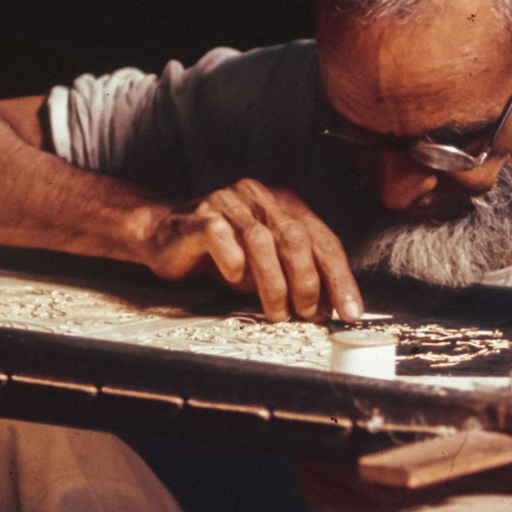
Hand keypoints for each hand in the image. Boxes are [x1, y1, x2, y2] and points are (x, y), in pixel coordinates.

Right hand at [141, 179, 362, 321]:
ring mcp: (229, 203)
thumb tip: (324, 309)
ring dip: (274, 283)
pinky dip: (233, 262)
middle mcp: (259, 198)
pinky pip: (221, 237)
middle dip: (308, 281)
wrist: (162, 235)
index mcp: (284, 204)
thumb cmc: (219, 252)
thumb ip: (294, 277)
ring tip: (277, 311)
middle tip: (308, 313)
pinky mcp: (199, 216)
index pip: (323, 239)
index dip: (339, 277)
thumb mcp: (266, 265)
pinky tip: (235, 278)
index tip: (349, 310)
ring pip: (262, 240)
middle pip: (296, 237)